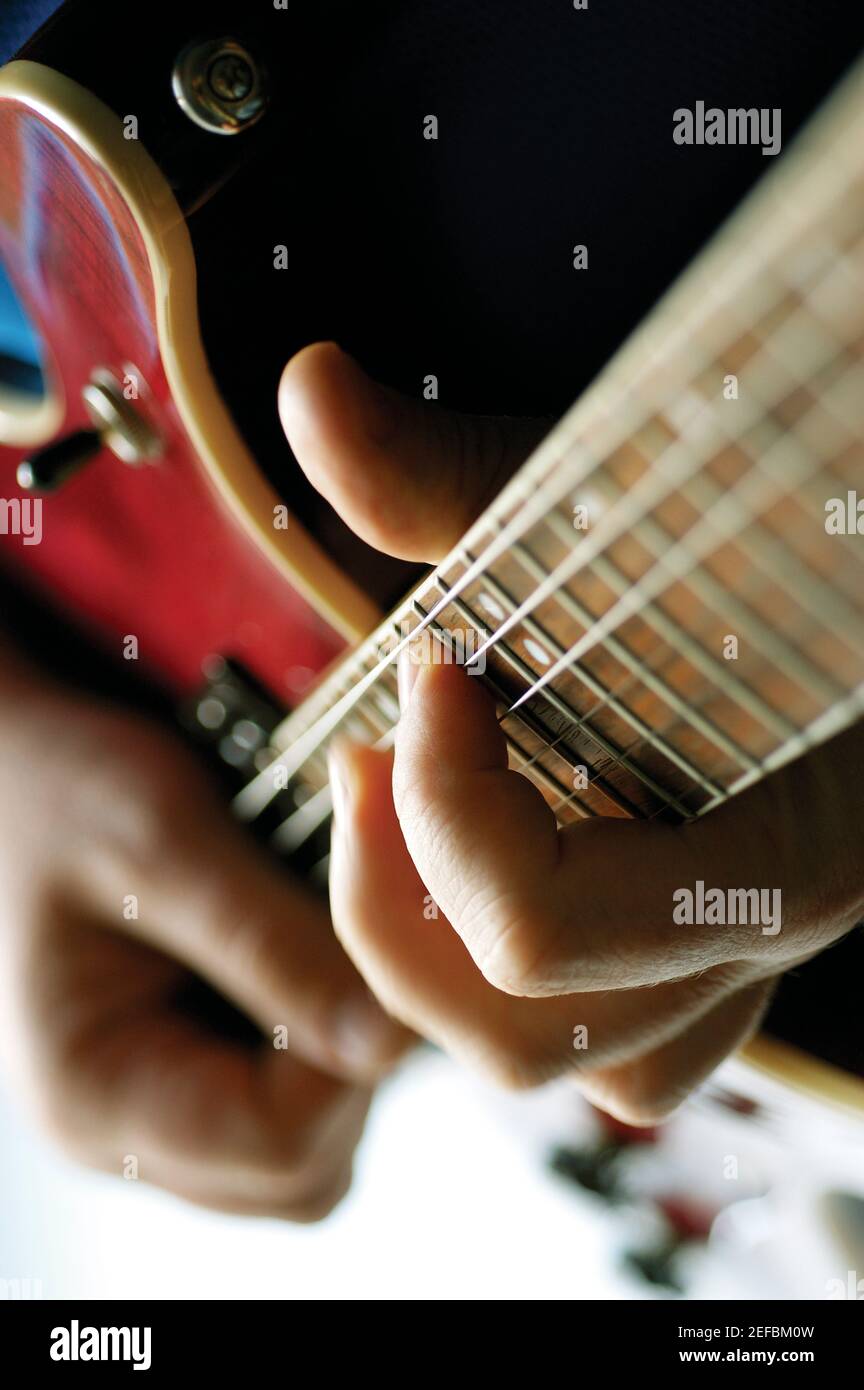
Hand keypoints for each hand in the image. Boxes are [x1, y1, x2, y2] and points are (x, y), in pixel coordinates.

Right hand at [0, 653, 408, 1217]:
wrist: (13, 764)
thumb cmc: (58, 788)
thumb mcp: (160, 841)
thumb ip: (269, 940)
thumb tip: (386, 1036)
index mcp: (96, 1091)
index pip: (282, 1142)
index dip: (350, 1055)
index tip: (364, 950)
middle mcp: (123, 1128)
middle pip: (299, 1170)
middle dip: (350, 1064)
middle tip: (346, 946)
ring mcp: (155, 1107)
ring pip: (303, 1148)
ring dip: (339, 1056)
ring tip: (321, 944)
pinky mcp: (187, 1071)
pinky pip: (286, 1102)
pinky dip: (317, 1039)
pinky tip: (302, 954)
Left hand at [281, 343, 863, 1123]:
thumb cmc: (797, 502)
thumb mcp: (632, 492)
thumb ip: (459, 472)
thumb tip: (305, 382)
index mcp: (777, 851)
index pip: (538, 934)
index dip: (442, 806)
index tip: (428, 667)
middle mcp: (769, 931)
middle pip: (521, 1036)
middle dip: (400, 903)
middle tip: (373, 758)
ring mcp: (754, 945)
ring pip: (575, 1062)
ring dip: (453, 955)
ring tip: (416, 814)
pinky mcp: (733, 930)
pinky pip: (627, 1036)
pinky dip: (534, 977)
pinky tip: (500, 847)